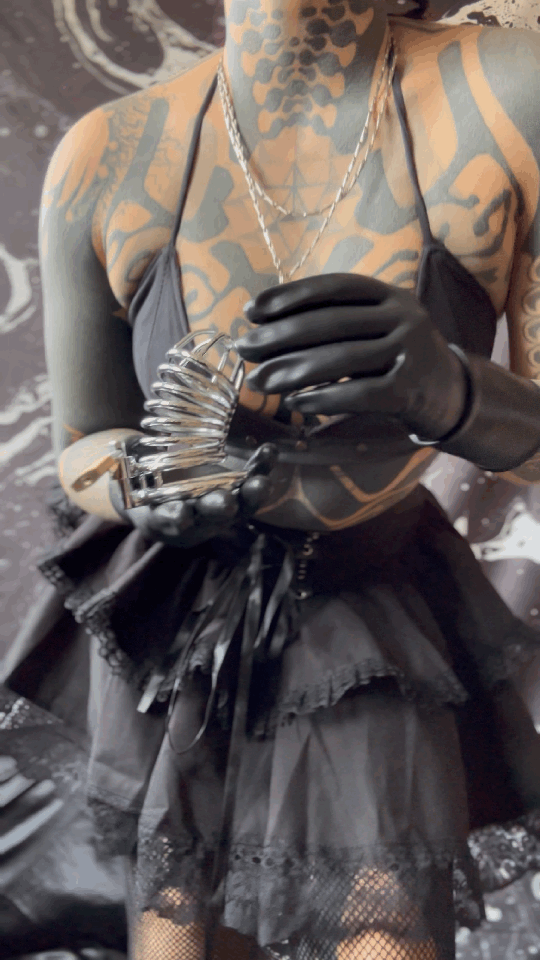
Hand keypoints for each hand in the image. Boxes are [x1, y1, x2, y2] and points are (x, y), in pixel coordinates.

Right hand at [110, 443, 276, 548]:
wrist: (161, 499)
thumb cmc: (142, 485)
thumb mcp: (129, 478)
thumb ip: (128, 463)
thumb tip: (124, 443)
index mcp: (164, 517)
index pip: (171, 520)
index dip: (176, 517)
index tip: (180, 514)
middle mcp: (195, 519)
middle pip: (210, 517)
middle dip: (218, 509)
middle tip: (226, 503)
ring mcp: (219, 510)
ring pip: (239, 507)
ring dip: (251, 496)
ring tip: (262, 482)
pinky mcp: (236, 494)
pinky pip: (250, 486)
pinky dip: (260, 471)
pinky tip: (268, 452)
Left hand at [237, 273, 467, 440]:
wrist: (451, 394)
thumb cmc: (395, 359)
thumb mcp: (373, 329)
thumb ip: (331, 324)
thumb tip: (263, 328)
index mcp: (390, 295)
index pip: (334, 287)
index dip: (290, 295)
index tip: (251, 310)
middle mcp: (404, 317)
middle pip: (331, 323)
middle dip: (280, 336)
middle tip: (244, 349)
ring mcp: (410, 352)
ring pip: (341, 359)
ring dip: (292, 371)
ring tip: (260, 382)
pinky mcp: (410, 390)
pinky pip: (357, 394)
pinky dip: (322, 399)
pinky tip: (294, 403)